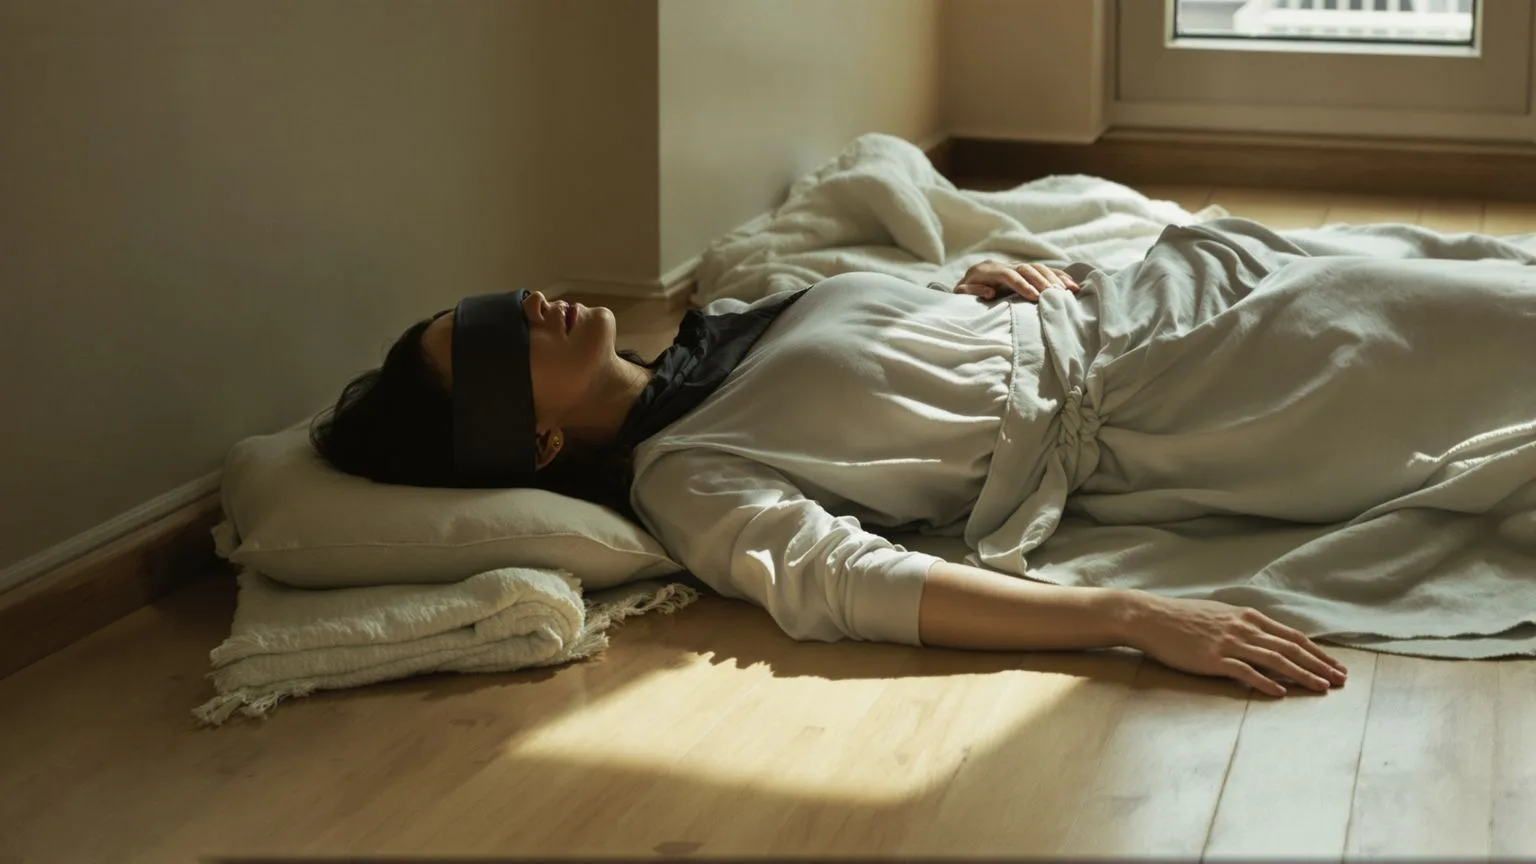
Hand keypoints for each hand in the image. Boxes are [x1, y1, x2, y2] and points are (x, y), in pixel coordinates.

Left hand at [954, 259, 1079, 302]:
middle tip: (1054, 294)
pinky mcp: (1026, 270)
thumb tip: (990, 292)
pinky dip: (1059, 276)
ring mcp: (1017, 266)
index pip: (1009, 275)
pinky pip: (1045, 270)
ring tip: (1067, 291)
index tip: (1034, 296)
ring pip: (1038, 268)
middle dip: (1042, 281)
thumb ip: (971, 290)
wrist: (969, 279)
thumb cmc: (964, 291)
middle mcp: (1005, 264)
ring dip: (1054, 278)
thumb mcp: (960, 293)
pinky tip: (1072, 284)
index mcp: (990, 270)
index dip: (1022, 285)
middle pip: (1027, 269)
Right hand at [1122, 593, 1348, 696]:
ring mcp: (1230, 643)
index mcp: (1248, 617)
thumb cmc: (1180, 617)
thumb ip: (1241, 626)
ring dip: (1302, 674)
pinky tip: (1280, 692)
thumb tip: (1260, 639)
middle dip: (1320, 664)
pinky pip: (1245, 672)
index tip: (1335, 665)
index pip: (1291, 636)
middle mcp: (1244, 628)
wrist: (1150, 616)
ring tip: (1322, 687)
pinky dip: (1265, 682)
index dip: (1317, 652)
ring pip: (1275, 660)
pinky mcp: (1214, 658)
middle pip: (1291, 648)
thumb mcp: (1218, 615)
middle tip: (1342, 680)